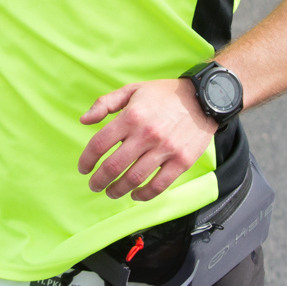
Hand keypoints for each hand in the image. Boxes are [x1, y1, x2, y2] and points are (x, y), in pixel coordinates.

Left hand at [77, 78, 216, 201]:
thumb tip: (84, 121)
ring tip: (111, 192)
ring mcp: (165, 149)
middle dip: (99, 180)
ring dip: (118, 190)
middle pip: (114, 166)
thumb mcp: (132, 90)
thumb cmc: (163, 94)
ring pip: (134, 178)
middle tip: (94, 185)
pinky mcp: (182, 161)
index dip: (87, 159)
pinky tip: (135, 195)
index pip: (99, 143)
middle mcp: (146, 134)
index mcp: (131, 116)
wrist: (203, 99)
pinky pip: (159, 185)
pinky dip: (144, 195)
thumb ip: (105, 104)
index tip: (83, 168)